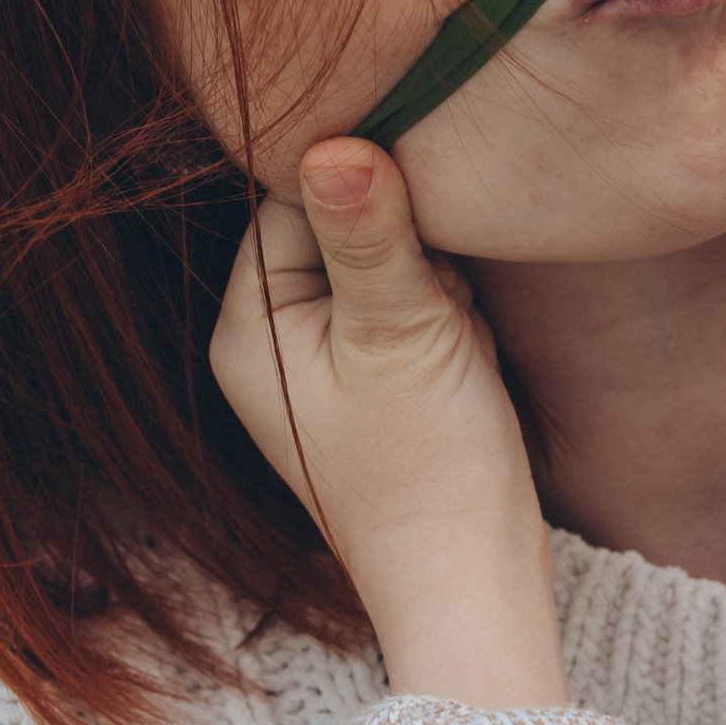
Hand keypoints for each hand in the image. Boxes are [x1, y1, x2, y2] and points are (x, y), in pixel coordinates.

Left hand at [211, 141, 565, 706]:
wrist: (475, 585)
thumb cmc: (430, 470)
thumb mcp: (400, 333)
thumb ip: (368, 232)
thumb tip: (333, 139)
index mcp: (250, 326)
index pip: (293, 196)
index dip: (363, 181)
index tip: (423, 196)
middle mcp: (275, 338)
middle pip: (339, 221)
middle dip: (407, 233)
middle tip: (442, 288)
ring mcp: (330, 360)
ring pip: (386, 256)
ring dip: (436, 272)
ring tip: (454, 331)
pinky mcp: (381, 378)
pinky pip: (413, 301)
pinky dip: (450, 308)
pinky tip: (467, 350)